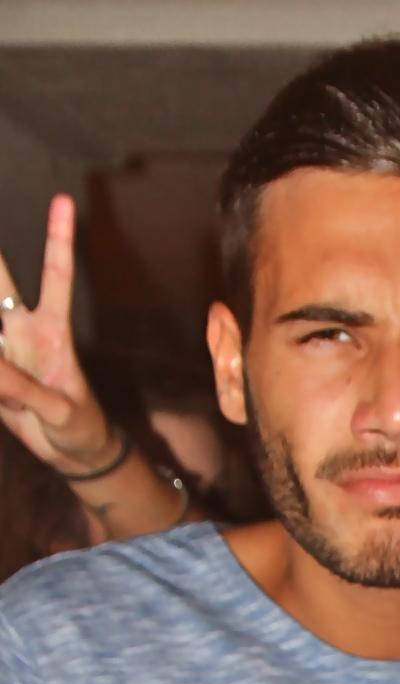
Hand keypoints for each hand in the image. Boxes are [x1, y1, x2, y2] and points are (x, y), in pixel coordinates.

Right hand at [0, 195, 113, 472]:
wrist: (74, 453)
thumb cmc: (78, 426)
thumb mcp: (60, 411)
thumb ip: (24, 391)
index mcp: (53, 331)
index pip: (56, 276)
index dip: (58, 239)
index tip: (65, 200)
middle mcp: (23, 331)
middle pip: (0, 283)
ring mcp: (2, 350)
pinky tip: (3, 387)